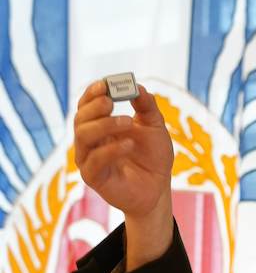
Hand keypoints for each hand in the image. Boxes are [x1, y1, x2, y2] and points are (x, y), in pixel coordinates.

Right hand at [74, 80, 174, 266]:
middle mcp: (90, 141)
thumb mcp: (155, 126)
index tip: (105, 84)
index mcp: (100, 125)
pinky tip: (129, 144)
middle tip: (111, 101)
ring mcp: (88, 159)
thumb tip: (138, 86)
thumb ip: (146, 106)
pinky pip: (94, 160)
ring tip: (128, 122)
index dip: (92, 93)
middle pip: (80, 118)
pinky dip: (111, 150)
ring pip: (83, 136)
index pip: (86, 105)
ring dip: (104, 125)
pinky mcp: (93, 177)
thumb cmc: (153, 157)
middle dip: (94, 107)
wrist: (159, 189)